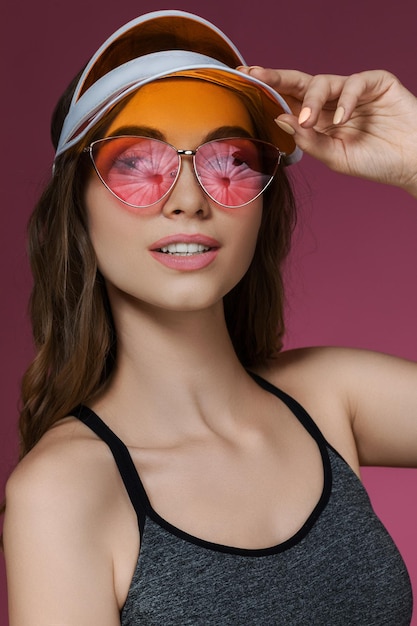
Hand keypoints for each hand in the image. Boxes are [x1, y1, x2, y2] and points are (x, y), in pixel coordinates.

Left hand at [239, 67, 416, 196]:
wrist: (411, 165)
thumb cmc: (375, 163)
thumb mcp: (335, 157)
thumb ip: (310, 140)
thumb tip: (281, 118)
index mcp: (321, 120)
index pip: (290, 101)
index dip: (269, 91)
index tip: (244, 81)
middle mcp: (333, 103)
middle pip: (300, 83)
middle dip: (277, 78)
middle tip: (255, 75)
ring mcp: (354, 92)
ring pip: (324, 82)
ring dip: (312, 100)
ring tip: (308, 120)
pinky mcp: (377, 83)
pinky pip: (355, 82)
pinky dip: (346, 98)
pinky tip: (342, 116)